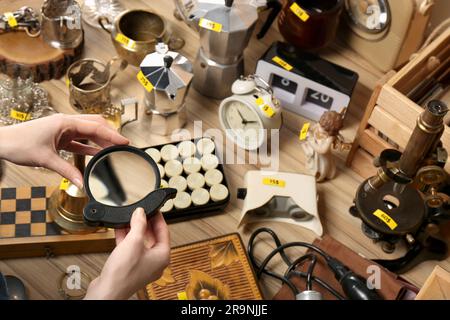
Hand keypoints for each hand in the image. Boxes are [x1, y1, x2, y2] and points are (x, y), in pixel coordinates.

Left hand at [0, 114, 128, 187]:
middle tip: (123, 145)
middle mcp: (66, 123)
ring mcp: (63, 129)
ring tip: (114, 150)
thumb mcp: (46, 159)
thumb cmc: (19, 144)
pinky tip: (98, 153)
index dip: (112, 135)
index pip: (95, 127)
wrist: (2, 142)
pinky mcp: (59, 137)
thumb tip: (82, 183)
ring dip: (101, 140)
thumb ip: (67, 171)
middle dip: (110, 134)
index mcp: (65, 123)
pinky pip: (80, 140)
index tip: (125, 142)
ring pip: (88, 132)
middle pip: (95, 125)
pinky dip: (90, 146)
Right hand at [84, 208, 169, 299]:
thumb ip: (139, 224)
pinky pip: (132, 249)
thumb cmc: (123, 273)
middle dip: (145, 223)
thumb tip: (141, 213)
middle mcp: (155, 262)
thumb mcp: (133, 241)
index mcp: (162, 256)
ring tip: (129, 218)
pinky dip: (127, 239)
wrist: (107, 291)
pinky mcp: (131, 268)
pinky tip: (120, 229)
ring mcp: (143, 266)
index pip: (164, 231)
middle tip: (140, 212)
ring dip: (134, 230)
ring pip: (141, 243)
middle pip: (153, 237)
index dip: (158, 218)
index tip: (153, 209)